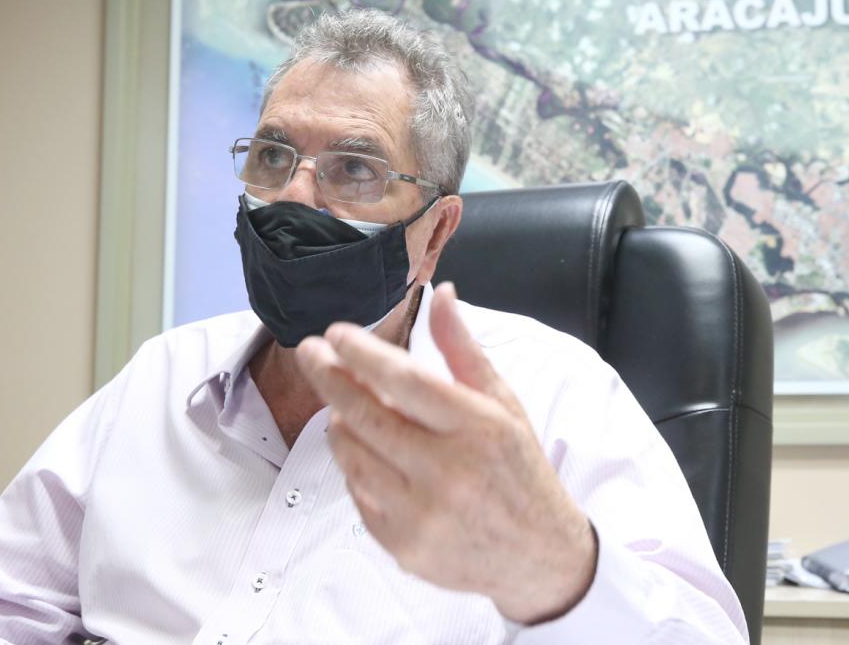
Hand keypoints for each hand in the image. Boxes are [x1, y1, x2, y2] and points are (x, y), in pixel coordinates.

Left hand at [295, 282, 597, 623]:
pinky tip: (367, 451)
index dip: (363, 353)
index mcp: (478, 429)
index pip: (405, 380)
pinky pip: (357, 492)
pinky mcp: (402, 545)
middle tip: (311, 351)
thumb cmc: (518, 470)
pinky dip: (356, 465)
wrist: (538, 554)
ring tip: (343, 404)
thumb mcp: (503, 405)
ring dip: (340, 421)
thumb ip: (463, 350)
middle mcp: (449, 472)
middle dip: (329, 376)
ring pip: (351, 454)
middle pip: (366, 415)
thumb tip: (442, 294)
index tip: (337, 333)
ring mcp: (421, 514)